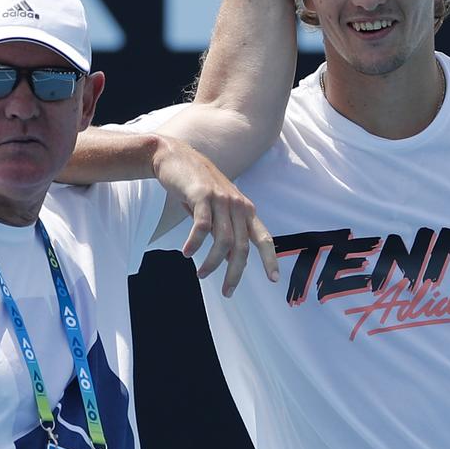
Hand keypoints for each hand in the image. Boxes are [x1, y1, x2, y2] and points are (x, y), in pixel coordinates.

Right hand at [152, 137, 278, 295]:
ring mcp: (221, 199)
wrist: (176, 156)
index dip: (270, 258)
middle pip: (242, 247)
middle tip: (227, 292)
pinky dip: (195, 243)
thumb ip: (225, 229)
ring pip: (223, 240)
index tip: (273, 279)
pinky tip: (187, 253)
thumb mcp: (217, 208)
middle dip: (235, 273)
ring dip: (212, 262)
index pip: (263, 237)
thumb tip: (228, 258)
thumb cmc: (196, 186)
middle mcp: (237, 204)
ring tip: (201, 274)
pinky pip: (202, 226)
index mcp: (245, 209)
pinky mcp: (202, 195)